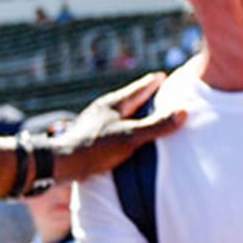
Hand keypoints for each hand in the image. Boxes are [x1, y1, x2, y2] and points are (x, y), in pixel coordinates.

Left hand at [52, 73, 186, 181]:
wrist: (59, 165)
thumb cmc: (95, 149)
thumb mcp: (130, 138)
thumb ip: (156, 126)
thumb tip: (183, 112)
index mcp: (114, 103)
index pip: (140, 88)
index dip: (155, 82)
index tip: (166, 76)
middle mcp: (103, 109)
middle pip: (130, 98)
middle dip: (146, 96)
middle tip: (162, 94)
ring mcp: (95, 122)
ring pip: (121, 112)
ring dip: (135, 113)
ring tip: (148, 117)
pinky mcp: (90, 136)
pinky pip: (114, 126)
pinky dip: (126, 126)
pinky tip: (128, 137)